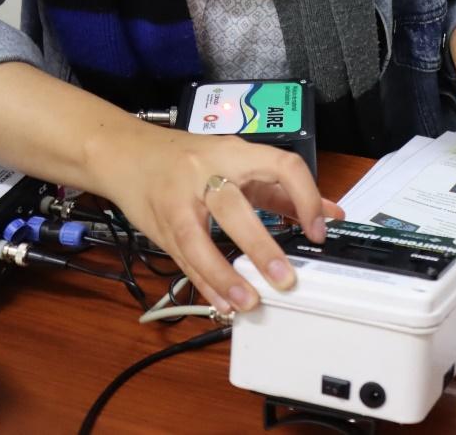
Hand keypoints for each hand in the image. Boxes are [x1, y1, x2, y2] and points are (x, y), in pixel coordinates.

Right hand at [101, 129, 344, 314]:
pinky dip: (205, 284)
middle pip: (233, 207)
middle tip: (284, 278)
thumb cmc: (190, 158)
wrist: (125, 152)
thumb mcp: (238, 163)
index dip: (305, 197)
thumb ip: (281, 189)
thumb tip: (329, 213)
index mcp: (234, 152)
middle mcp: (204, 172)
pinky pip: (183, 259)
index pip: (281, 166)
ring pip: (200, 240)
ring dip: (225, 276)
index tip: (319, 230)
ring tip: (250, 302)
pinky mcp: (160, 225)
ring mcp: (178, 200)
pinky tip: (223, 302)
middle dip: (260, 246)